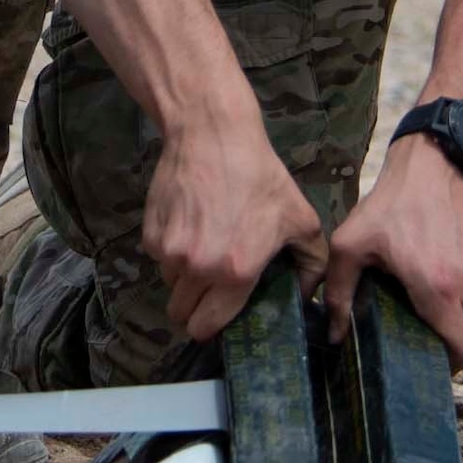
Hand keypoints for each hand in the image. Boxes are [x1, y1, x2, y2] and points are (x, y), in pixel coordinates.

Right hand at [144, 122, 328, 341]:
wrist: (213, 135)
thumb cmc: (260, 177)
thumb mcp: (300, 218)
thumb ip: (311, 264)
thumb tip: (308, 297)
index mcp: (236, 272)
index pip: (206, 328)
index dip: (210, 327)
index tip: (217, 315)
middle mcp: (197, 268)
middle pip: (180, 313)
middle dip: (194, 306)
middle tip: (210, 286)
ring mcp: (169, 250)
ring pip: (169, 284)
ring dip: (183, 275)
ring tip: (204, 245)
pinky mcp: (150, 232)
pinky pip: (158, 257)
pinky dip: (170, 249)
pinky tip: (189, 223)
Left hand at [322, 131, 462, 370]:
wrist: (435, 165)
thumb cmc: (389, 206)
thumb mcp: (350, 244)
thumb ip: (339, 295)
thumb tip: (334, 336)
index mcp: (438, 289)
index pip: (462, 354)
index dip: (445, 365)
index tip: (424, 357)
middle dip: (449, 348)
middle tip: (422, 335)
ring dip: (461, 325)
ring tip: (431, 307)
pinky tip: (445, 285)